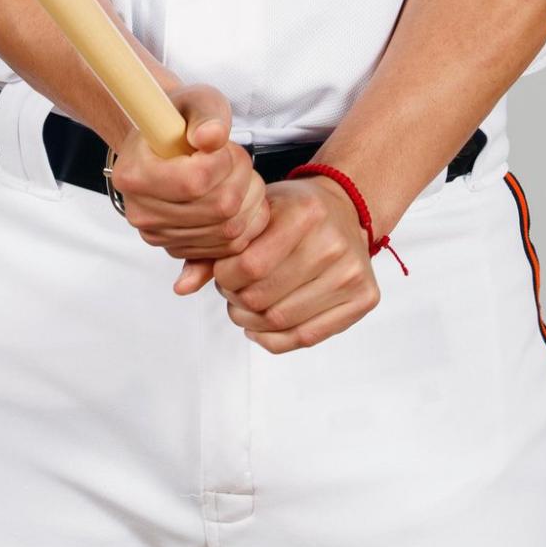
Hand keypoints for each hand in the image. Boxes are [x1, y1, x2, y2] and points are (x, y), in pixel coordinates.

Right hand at [110, 84, 270, 274]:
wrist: (161, 141)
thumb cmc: (178, 119)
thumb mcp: (194, 100)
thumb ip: (207, 114)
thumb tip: (212, 137)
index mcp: (134, 173)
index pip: (195, 182)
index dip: (224, 162)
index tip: (222, 146)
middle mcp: (140, 211)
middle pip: (218, 209)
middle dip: (241, 179)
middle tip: (237, 159)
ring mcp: (158, 235)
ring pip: (229, 232)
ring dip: (249, 200)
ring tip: (238, 175)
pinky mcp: (177, 249)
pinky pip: (229, 248)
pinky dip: (247, 223)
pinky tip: (240, 196)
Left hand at [177, 175, 380, 352]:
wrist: (344, 208)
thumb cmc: (291, 210)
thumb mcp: (254, 212)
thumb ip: (213, 247)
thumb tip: (181, 287)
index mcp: (306, 212)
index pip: (250, 265)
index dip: (225, 276)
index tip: (223, 271)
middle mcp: (334, 242)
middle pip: (265, 297)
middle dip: (237, 300)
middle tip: (233, 291)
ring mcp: (353, 273)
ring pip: (284, 321)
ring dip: (253, 321)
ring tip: (248, 306)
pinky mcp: (364, 298)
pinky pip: (308, 337)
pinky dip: (275, 338)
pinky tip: (264, 324)